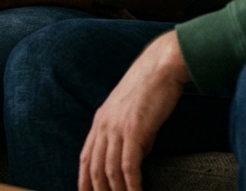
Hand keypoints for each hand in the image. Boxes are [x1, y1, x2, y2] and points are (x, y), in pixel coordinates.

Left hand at [79, 31, 189, 190]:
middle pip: (94, 170)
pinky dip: (132, 186)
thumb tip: (131, 162)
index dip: (84, 182)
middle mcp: (104, 126)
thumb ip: (126, 136)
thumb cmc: (150, 90)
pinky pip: (128, 166)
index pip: (85, 159)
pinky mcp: (134, 130)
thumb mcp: (131, 115)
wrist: (161, 67)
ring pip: (110, 171)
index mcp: (100, 121)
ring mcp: (117, 128)